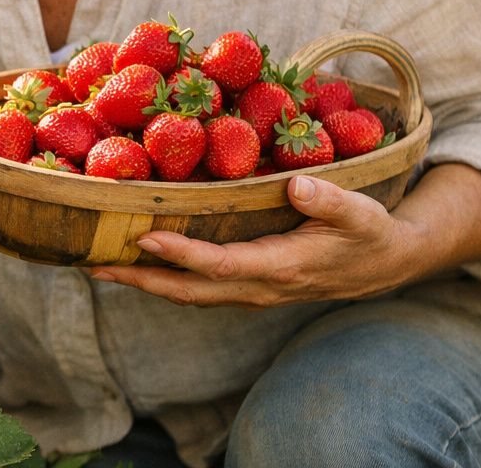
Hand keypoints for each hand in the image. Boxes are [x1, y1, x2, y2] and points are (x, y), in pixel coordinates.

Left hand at [87, 175, 421, 307]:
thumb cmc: (370, 232)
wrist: (386, 263)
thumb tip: (296, 186)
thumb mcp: (359, 213)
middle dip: (140, 279)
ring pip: (189, 293)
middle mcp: (260, 286)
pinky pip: (198, 287)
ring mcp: (252, 290)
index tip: (144, 238)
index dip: (182, 256)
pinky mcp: (248, 284)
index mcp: (283, 267)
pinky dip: (164, 277)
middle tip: (93, 262)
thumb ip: (328, 202)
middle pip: (190, 291)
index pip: (222, 266)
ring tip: (98, 262)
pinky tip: (137, 260)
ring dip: (144, 281)